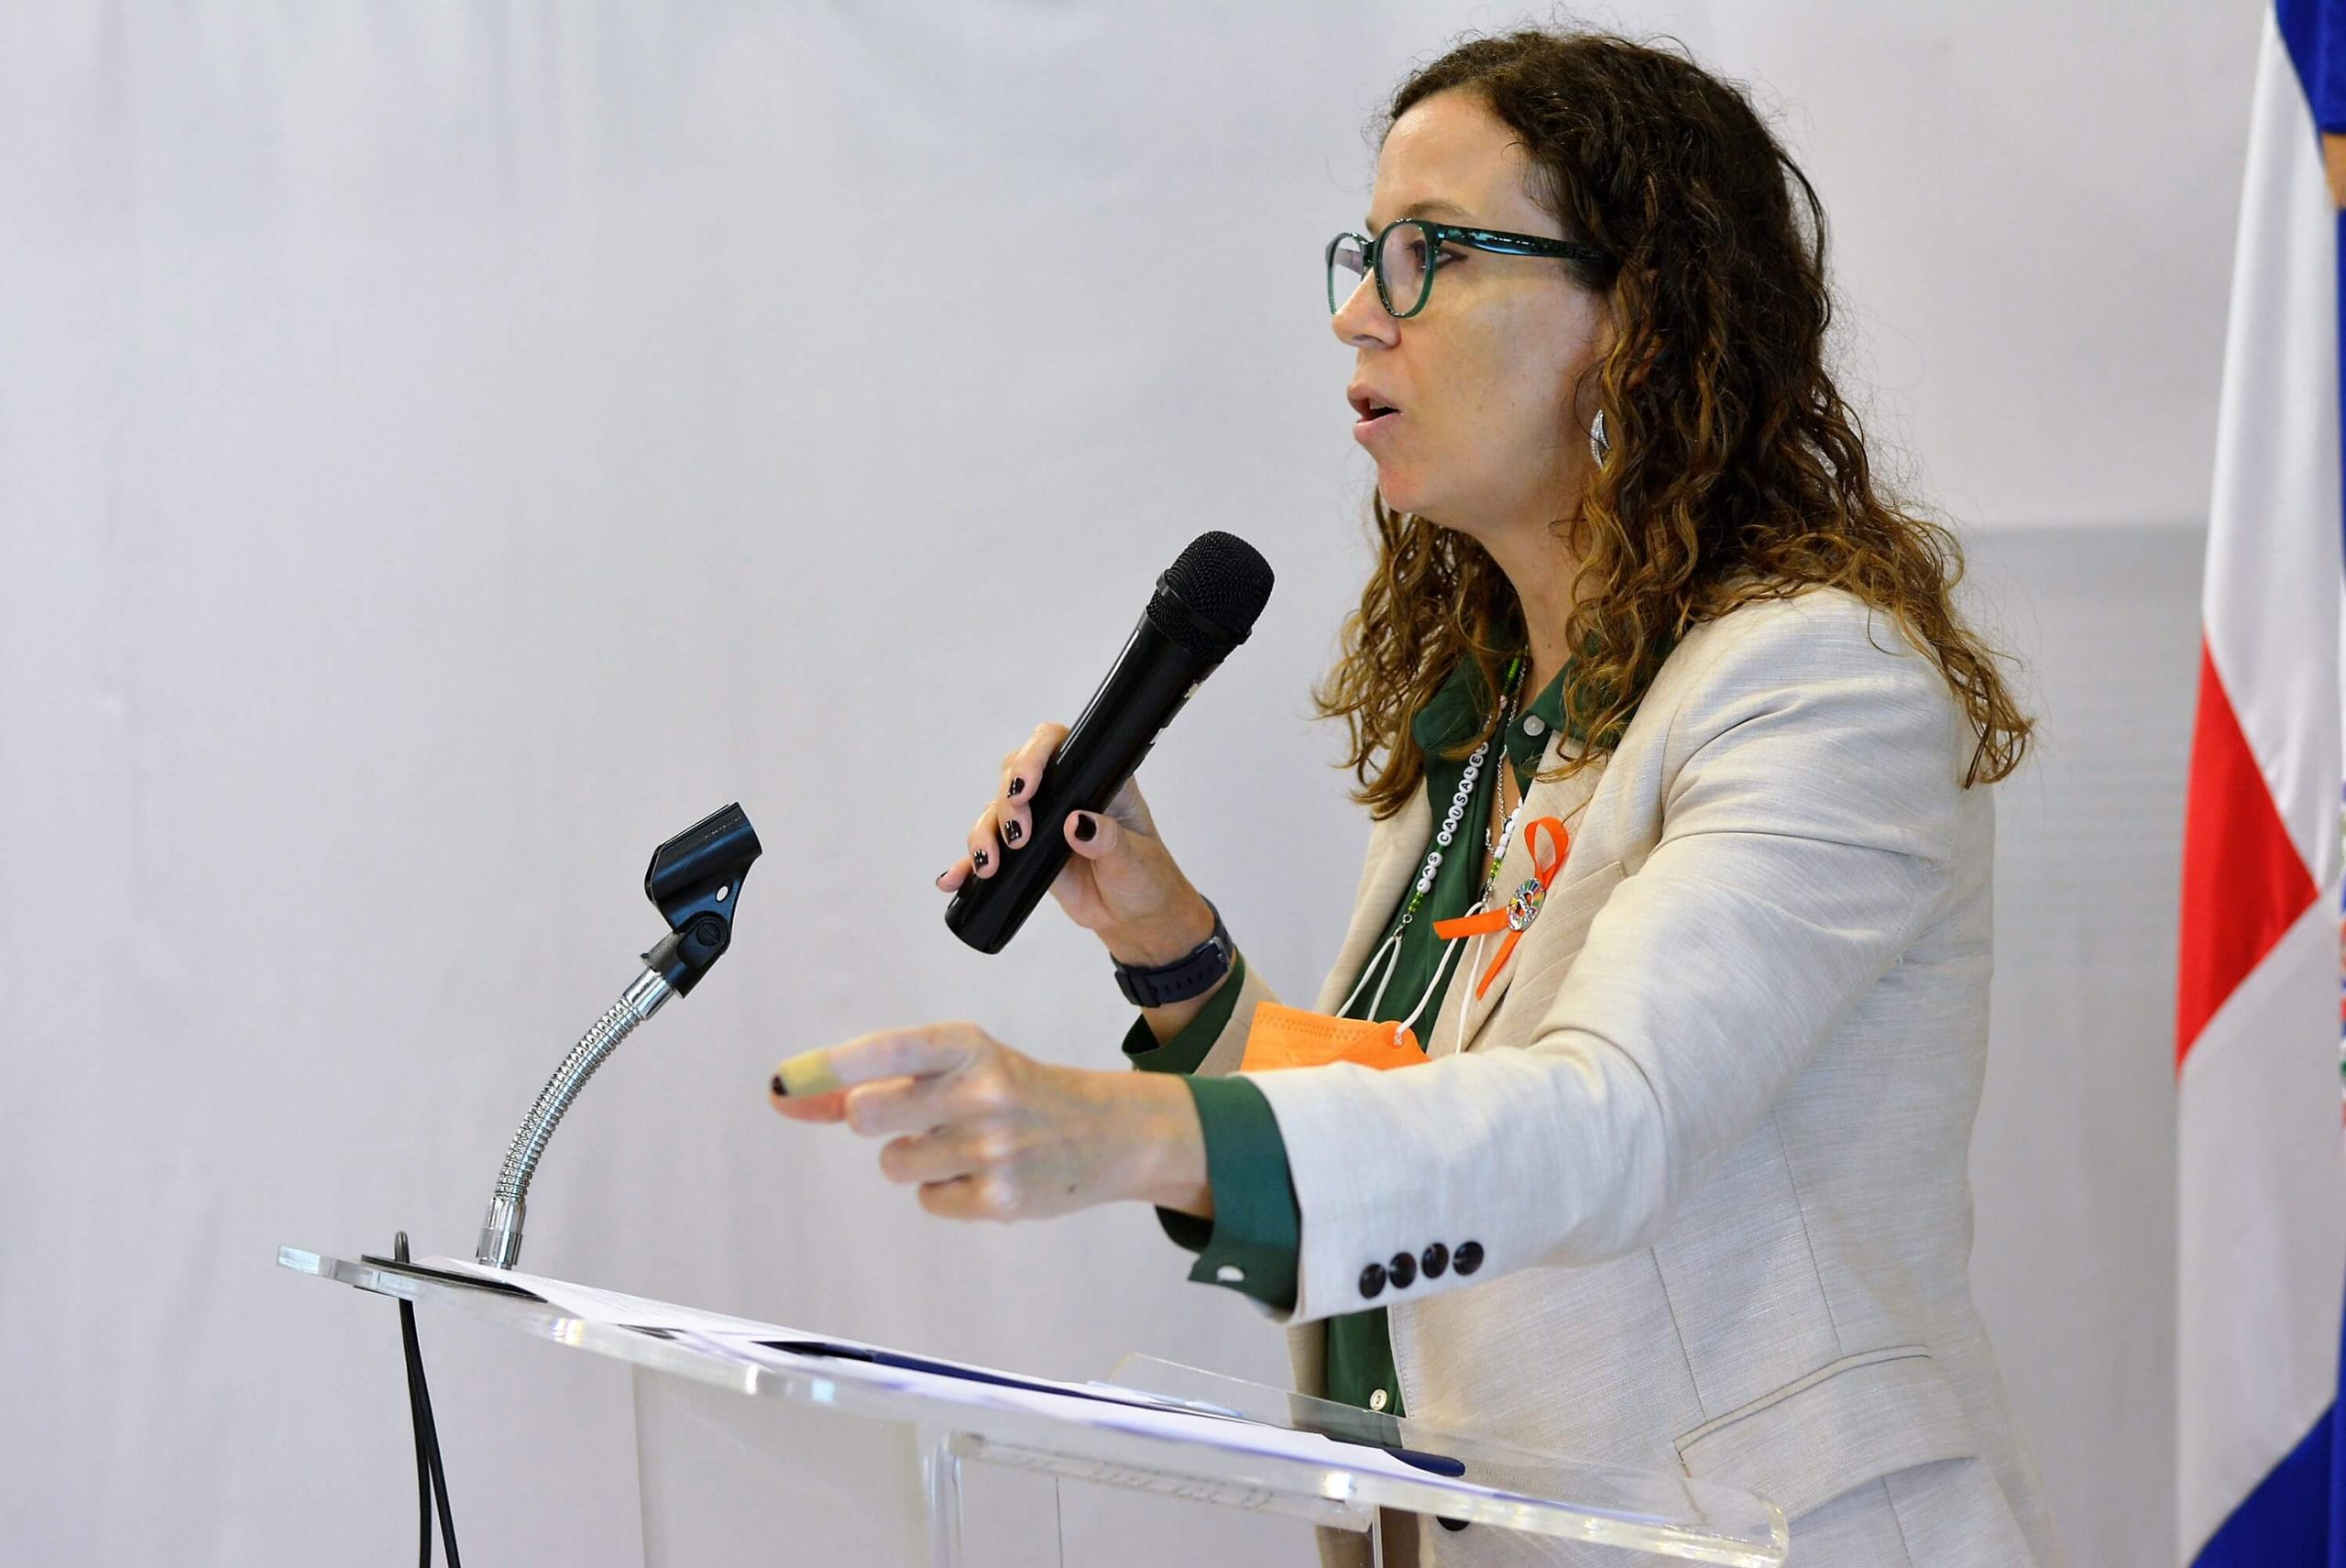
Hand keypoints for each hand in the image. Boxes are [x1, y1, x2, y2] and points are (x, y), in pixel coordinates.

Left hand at [767, 1024, 1210, 1221]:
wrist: (1106, 1133)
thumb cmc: (1015, 1090)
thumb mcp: (955, 1066)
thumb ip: (870, 1079)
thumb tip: (786, 1096)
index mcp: (968, 1045)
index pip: (889, 1049)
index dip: (831, 1066)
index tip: (782, 1081)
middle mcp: (983, 1089)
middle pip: (868, 1114)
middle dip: (873, 1118)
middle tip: (917, 1114)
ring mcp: (994, 1147)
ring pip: (894, 1163)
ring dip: (913, 1158)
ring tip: (962, 1144)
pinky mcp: (1002, 1199)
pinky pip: (929, 1200)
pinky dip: (943, 1190)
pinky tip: (982, 1173)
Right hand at [935, 721, 1214, 966]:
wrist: (1135, 917)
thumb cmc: (1146, 880)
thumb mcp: (1134, 860)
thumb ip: (1109, 841)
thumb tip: (1078, 823)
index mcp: (1096, 779)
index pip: (1056, 744)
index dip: (1033, 756)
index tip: (1025, 787)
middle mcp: (1062, 793)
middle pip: (1015, 776)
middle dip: (1006, 804)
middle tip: (1017, 837)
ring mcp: (1040, 822)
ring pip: (995, 814)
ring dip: (984, 836)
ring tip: (989, 866)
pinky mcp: (1024, 854)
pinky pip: (989, 851)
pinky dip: (968, 865)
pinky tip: (955, 880)